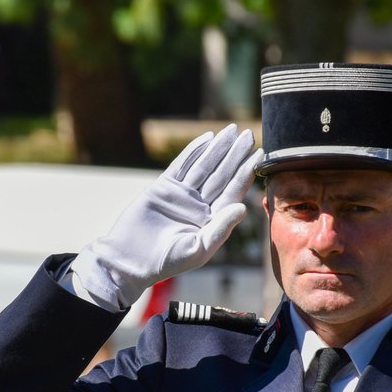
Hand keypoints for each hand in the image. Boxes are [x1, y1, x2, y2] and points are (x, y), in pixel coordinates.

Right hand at [70, 124, 260, 310]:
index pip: (233, 191)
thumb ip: (221, 229)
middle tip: (249, 134)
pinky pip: (182, 165)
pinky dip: (194, 151)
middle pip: (222, 174)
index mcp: (212, 219)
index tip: (260, 155)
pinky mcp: (163, 187)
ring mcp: (182, 195)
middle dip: (235, 154)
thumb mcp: (199, 249)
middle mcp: (199, 205)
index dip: (246, 172)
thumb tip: (243, 207)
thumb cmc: (167, 262)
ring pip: (204, 166)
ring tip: (231, 130)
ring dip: (218, 148)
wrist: (131, 260)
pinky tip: (207, 138)